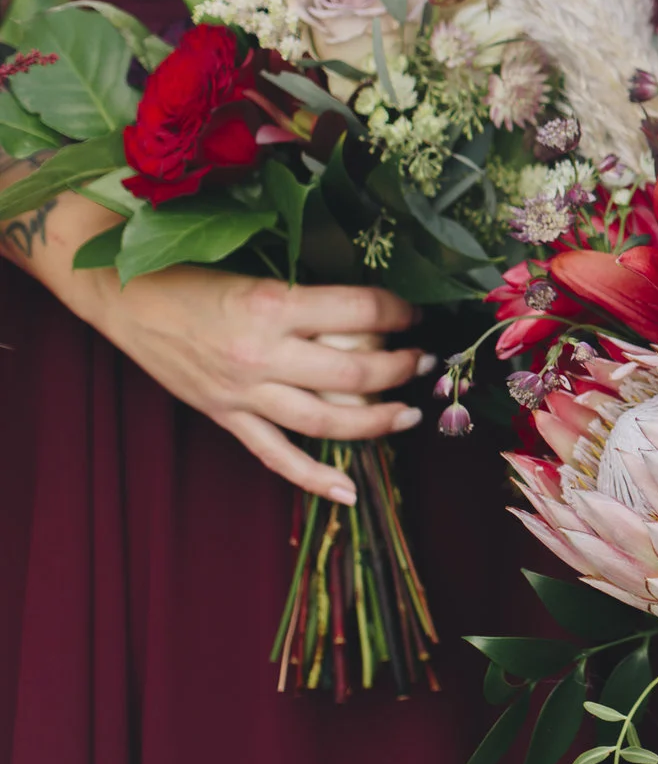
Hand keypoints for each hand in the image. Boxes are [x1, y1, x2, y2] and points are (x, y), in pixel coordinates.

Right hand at [78, 267, 423, 501]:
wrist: (125, 297)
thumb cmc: (194, 275)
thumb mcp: (259, 272)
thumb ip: (309, 294)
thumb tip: (375, 307)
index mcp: (273, 304)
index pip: (360, 310)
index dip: (400, 310)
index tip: (416, 312)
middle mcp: (261, 353)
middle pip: (354, 370)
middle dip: (401, 367)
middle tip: (425, 361)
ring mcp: (242, 391)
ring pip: (325, 420)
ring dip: (376, 421)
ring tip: (409, 416)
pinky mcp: (224, 416)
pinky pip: (275, 455)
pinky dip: (313, 478)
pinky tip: (348, 492)